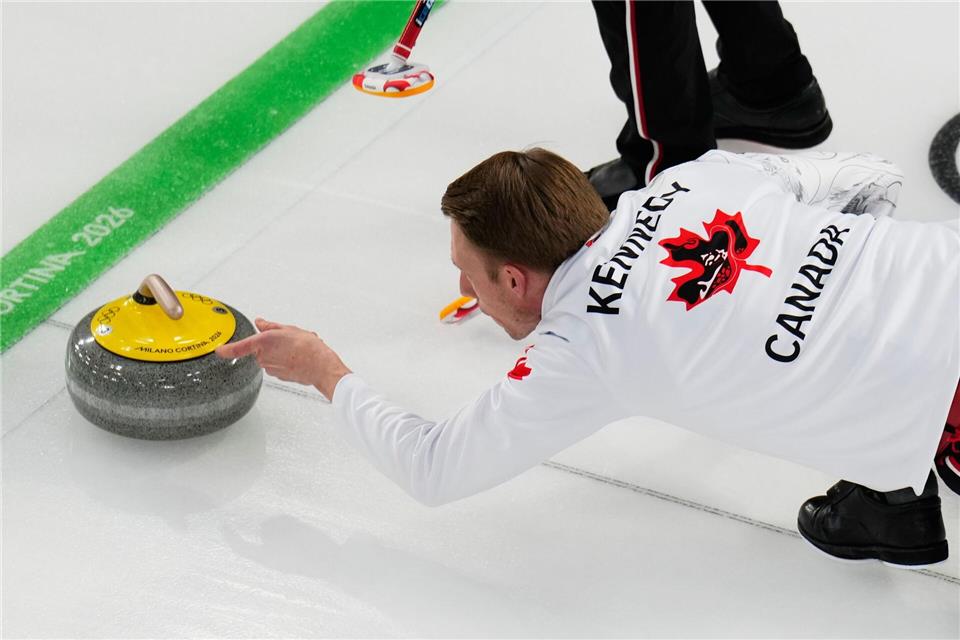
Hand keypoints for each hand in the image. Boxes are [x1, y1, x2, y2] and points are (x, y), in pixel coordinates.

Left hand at [216, 318, 351, 399]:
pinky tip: (298, 356)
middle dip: (271, 343)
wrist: (320, 366)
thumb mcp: (288, 329)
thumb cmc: (308, 348)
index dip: (227, 349)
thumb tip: (260, 323)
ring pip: (270, 357)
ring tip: (297, 347)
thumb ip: (270, 326)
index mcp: (264, 342)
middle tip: (287, 338)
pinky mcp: (278, 376)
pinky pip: (277, 365)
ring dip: (279, 352)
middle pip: (260, 349)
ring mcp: (270, 368)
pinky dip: (286, 360)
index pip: (239, 347)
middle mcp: (264, 357)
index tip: (219, 350)